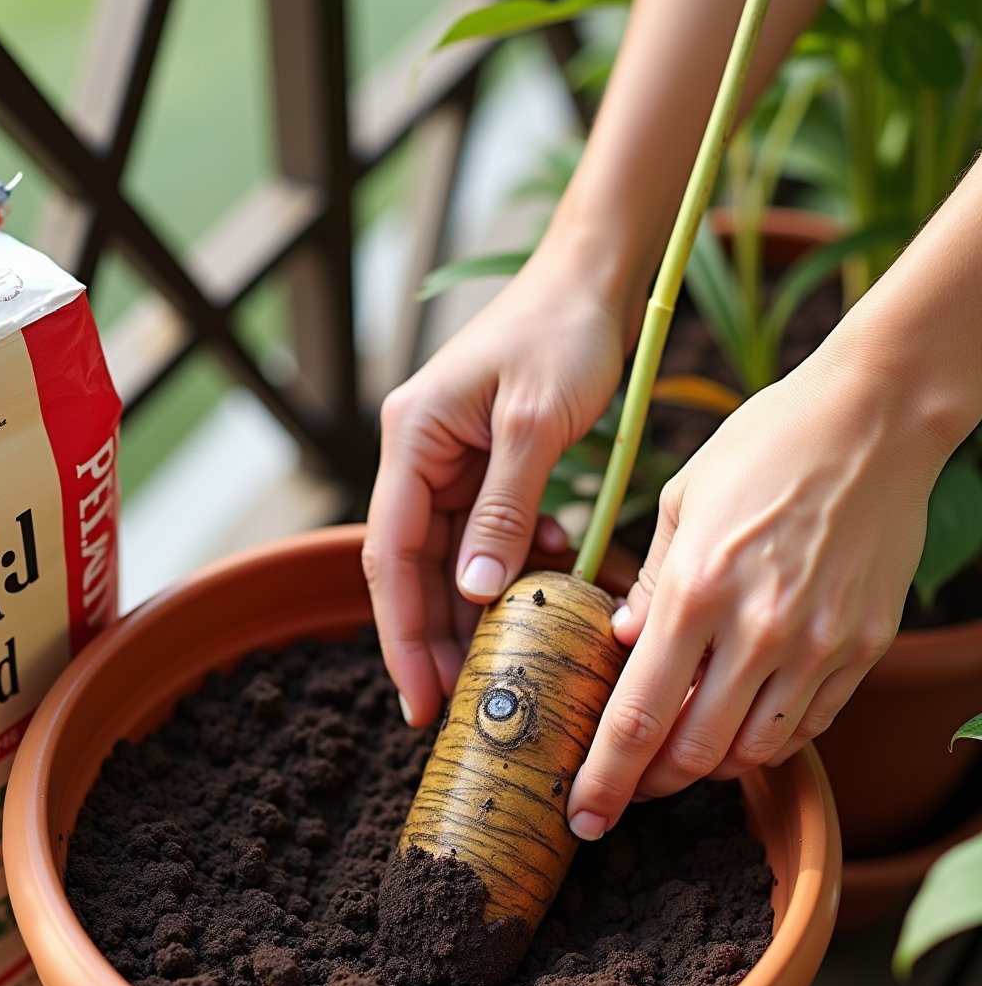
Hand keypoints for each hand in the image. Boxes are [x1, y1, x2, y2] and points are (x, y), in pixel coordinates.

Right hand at [362, 240, 631, 725]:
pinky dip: (515, 568)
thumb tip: (474, 592)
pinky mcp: (487, 468)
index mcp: (411, 441)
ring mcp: (451, 464)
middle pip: (414, 569)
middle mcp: (419, 458)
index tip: (420, 699)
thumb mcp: (535, 422)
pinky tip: (551, 582)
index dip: (402, 635)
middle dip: (435, 640)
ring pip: (452, 561)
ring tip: (505, 666)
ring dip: (476, 613)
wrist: (594, 278)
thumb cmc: (561, 331)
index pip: (390, 556)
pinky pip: (489, 537)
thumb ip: (504, 507)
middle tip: (462, 707)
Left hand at [566, 333, 948, 838]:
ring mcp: (819, 644)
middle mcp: (759, 630)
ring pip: (754, 751)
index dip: (605, 780)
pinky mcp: (863, 646)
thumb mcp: (681, 498)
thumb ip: (651, 582)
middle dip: (651, 784)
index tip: (584, 816)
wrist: (878, 416)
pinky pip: (809, 725)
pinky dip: (768, 740)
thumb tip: (626, 644)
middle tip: (628, 786)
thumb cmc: (769, 442)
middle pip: (695, 754)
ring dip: (710, 766)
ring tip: (683, 751)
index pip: (637, 717)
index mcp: (697, 590)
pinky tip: (744, 722)